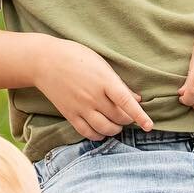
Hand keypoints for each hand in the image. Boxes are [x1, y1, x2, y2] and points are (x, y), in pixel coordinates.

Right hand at [35, 38, 151, 138]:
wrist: (44, 61)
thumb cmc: (76, 57)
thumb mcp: (101, 64)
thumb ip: (119, 84)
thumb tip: (137, 99)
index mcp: (104, 81)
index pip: (126, 102)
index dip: (140, 115)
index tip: (149, 125)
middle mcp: (93, 96)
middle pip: (118, 118)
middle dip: (128, 120)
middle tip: (128, 115)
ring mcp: (81, 107)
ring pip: (105, 128)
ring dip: (115, 130)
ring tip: (117, 125)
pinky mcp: (69, 114)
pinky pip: (87, 132)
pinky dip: (97, 135)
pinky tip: (101, 132)